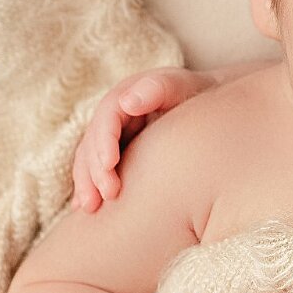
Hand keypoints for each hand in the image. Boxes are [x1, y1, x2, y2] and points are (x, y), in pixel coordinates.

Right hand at [70, 67, 216, 211]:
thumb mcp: (181, 86)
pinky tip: (86, 207)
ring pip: (89, 158)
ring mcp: (112, 134)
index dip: (104, 140)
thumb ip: (158, 89)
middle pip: (93, 141)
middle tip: (109, 194)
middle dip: (96, 169)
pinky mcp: (115, 150)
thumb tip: (128, 102)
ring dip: (87, 182)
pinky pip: (95, 168)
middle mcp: (113, 115)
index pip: (107, 118)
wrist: (206, 102)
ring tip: (90, 207)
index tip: (109, 163)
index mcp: (126, 95)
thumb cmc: (195, 93)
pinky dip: (89, 185)